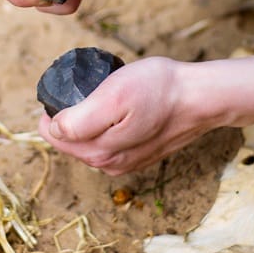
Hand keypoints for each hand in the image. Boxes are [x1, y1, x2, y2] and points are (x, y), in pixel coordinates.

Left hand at [38, 57, 222, 174]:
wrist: (200, 98)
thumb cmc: (159, 90)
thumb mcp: (113, 97)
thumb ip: (79, 120)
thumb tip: (54, 129)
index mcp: (97, 153)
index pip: (53, 134)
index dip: (54, 109)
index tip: (71, 89)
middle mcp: (109, 164)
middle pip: (69, 139)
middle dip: (70, 115)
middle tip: (89, 88)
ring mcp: (125, 162)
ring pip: (88, 140)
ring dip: (88, 119)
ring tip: (104, 95)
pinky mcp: (139, 155)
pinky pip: (109, 140)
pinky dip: (107, 123)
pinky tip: (119, 108)